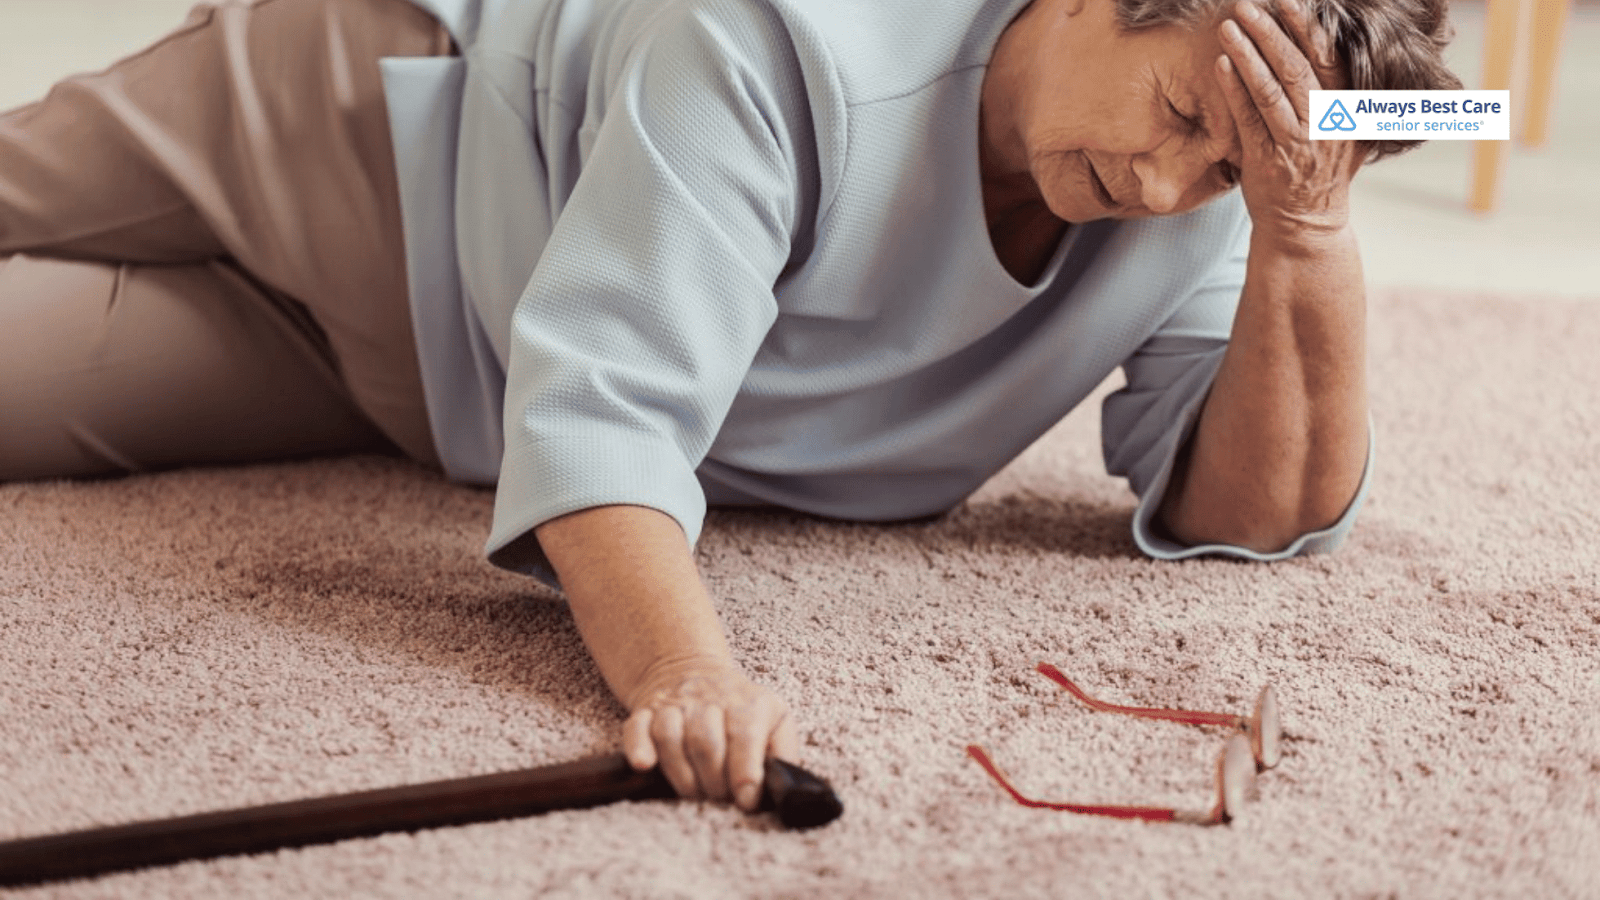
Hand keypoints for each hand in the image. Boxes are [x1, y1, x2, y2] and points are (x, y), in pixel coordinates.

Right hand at [622, 656, 799, 811]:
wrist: (695, 672)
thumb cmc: (741, 711)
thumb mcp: (775, 721)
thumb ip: (783, 751)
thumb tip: (782, 784)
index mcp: (748, 703)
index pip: (745, 736)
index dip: (745, 773)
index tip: (746, 802)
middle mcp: (709, 699)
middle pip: (706, 742)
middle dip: (713, 781)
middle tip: (719, 799)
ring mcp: (675, 704)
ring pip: (671, 736)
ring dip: (681, 774)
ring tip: (693, 792)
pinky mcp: (646, 711)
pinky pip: (636, 728)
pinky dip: (638, 748)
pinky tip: (645, 765)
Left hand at [1215, 0, 1362, 244]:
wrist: (1306, 224)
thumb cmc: (1322, 170)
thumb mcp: (1348, 130)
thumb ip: (1345, 93)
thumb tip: (1337, 46)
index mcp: (1346, 109)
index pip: (1328, 58)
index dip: (1306, 26)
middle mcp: (1324, 123)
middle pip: (1297, 68)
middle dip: (1271, 32)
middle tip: (1248, 5)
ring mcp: (1294, 143)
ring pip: (1271, 90)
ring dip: (1248, 54)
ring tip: (1229, 26)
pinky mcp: (1265, 160)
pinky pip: (1248, 119)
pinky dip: (1234, 89)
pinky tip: (1221, 64)